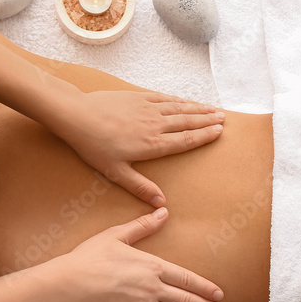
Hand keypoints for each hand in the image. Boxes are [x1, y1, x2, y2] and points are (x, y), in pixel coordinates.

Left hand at [50, 90, 224, 207]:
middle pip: (187, 122)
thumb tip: (161, 204)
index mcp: (153, 145)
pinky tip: (186, 100)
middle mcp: (155, 125)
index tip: (218, 132)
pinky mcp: (138, 97)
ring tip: (212, 108)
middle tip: (223, 118)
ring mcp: (147, 108)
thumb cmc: (94, 146)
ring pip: (179, 108)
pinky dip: (178, 99)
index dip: (203, 136)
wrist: (78, 116)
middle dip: (207, 120)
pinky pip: (164, 98)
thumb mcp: (116, 173)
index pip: (185, 140)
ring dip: (197, 108)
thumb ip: (141, 187)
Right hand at [58, 208, 227, 301]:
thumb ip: (143, 226)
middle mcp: (152, 288)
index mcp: (152, 266)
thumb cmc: (91, 256)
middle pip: (187, 300)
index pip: (186, 279)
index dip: (205, 287)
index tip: (220, 294)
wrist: (69, 284)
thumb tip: (163, 211)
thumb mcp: (116, 235)